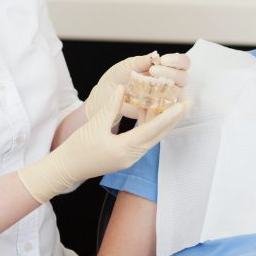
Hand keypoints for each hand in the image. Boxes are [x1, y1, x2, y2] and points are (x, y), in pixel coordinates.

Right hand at [18, 86, 189, 202]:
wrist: (67, 168)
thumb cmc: (78, 148)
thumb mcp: (95, 123)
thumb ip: (112, 105)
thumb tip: (124, 87)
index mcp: (125, 149)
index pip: (152, 130)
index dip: (168, 116)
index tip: (182, 105)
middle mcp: (132, 155)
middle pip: (158, 134)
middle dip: (173, 118)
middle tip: (188, 102)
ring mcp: (130, 156)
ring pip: (151, 136)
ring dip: (162, 120)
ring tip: (173, 104)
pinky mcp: (125, 154)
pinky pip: (143, 138)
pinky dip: (149, 124)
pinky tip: (151, 111)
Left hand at [83, 52, 189, 120]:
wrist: (102, 97)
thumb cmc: (116, 78)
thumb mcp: (126, 66)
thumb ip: (141, 61)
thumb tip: (155, 56)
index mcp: (163, 68)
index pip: (182, 63)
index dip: (177, 61)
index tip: (163, 60)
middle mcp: (168, 83)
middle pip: (184, 79)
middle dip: (172, 74)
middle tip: (153, 71)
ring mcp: (164, 99)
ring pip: (178, 96)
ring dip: (167, 90)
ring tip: (149, 88)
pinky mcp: (157, 114)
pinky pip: (165, 113)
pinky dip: (158, 108)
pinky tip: (146, 104)